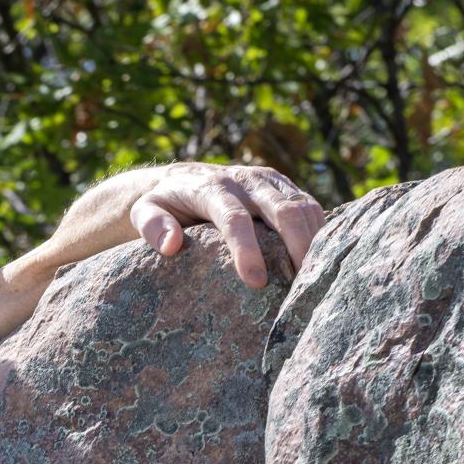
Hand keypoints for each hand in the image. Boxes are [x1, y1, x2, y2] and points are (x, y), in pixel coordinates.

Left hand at [127, 162, 325, 287]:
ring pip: (303, 207)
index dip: (247, 250)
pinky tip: (320, 260)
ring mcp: (268, 181)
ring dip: (313, 241)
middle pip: (282, 210)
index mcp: (213, 188)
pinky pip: (310, 206)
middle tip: (302, 285)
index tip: (257, 282)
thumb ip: (151, 226)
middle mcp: (246, 179)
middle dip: (296, 246)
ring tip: (315, 278)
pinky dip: (319, 231)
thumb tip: (170, 246)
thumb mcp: (143, 213)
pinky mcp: (283, 185)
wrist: (181, 178)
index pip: (235, 219)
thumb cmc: (162, 204)